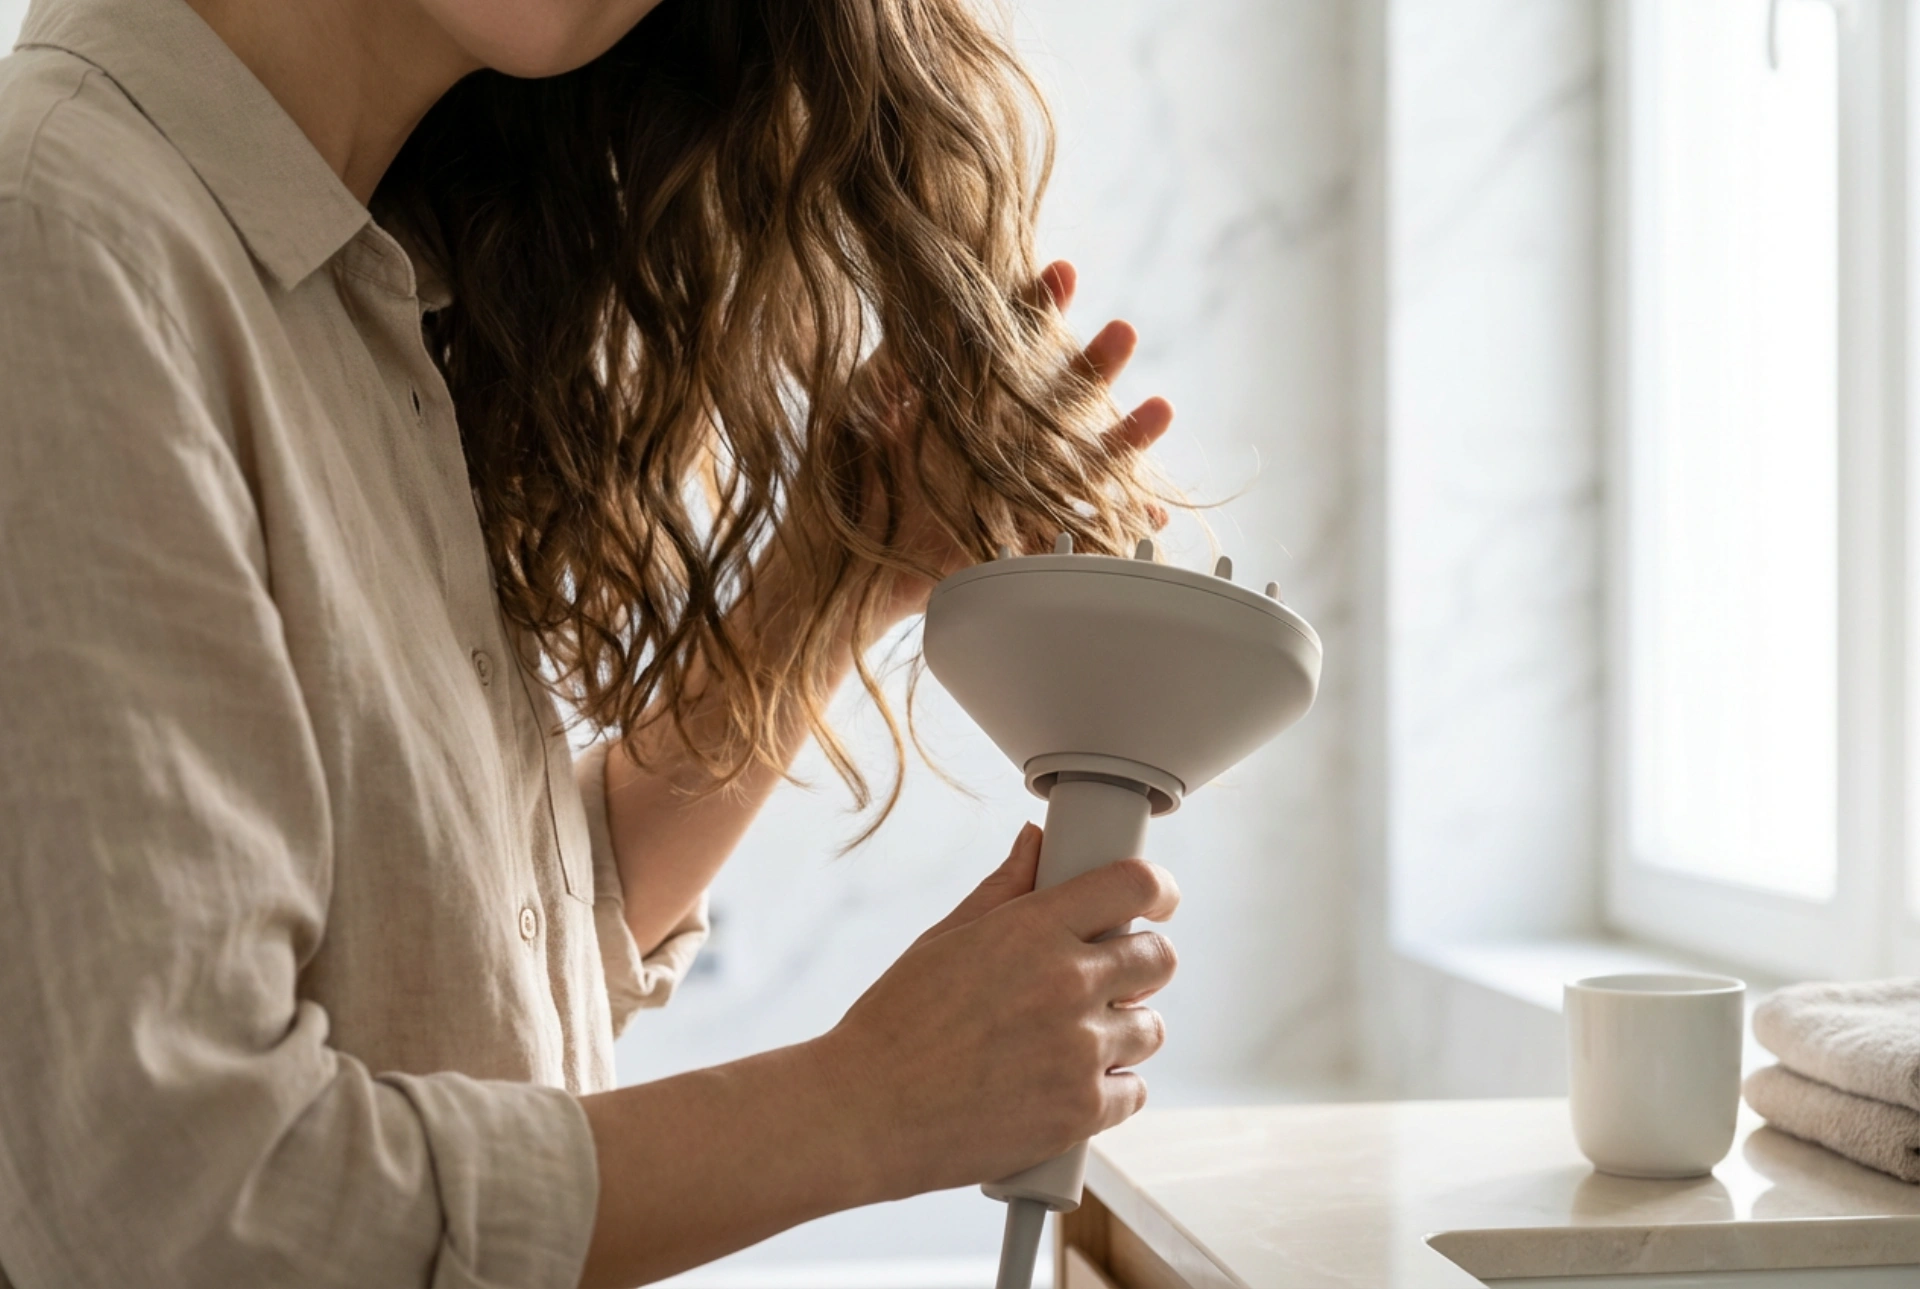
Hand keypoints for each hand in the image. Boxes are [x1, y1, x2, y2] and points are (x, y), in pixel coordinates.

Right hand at [819, 822, 1180, 1197]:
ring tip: (1075, 1039)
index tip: (1155, 902)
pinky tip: (1069, 1084)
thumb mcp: (943, 939)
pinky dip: (1110, 1089)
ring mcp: (1079, 1049)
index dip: (1156, 890)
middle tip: (1110, 977)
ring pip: (1151, 1027)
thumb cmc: (894, 1024)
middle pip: (1158, 957)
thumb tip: (1034, 843)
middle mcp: (1067, 983)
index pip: (1133, 886)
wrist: (864, 1113)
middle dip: (1140, 963)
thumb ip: (1003, 888)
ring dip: (1125, 1029)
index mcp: (1032, 929)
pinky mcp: (1081, 1110)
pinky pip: (1135, 1091)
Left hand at [864, 260, 1176, 624]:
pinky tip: (1151, 510)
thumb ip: (896, 363)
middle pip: (1059, 401)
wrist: (824, 571)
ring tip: (1161, 410)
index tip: (1061, 272)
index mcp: (965, 406)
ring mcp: (1011, 497)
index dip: (1036, 309)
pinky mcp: (1013, 548)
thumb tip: (932, 307)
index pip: (1009, 347)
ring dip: (1123, 440)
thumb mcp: (859, 409)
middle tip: (1124, 333)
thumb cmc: (835, 484)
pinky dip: (1113, 526)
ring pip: (1080, 463)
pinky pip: (1072, 535)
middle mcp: (998, 447)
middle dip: (1093, 368)